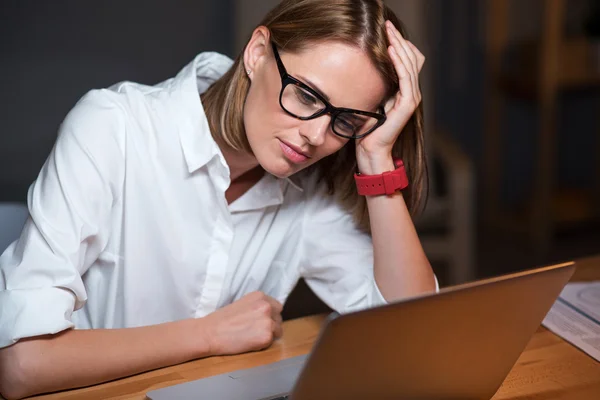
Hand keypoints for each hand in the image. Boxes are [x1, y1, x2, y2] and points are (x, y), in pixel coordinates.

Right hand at [200, 291, 282, 355]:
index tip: (260, 321)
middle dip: (271, 324)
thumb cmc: (222, 320)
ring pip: (277, 330)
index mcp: (260, 296)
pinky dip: (263, 344)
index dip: (269, 315)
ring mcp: (267, 321)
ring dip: (268, 334)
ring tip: (251, 336)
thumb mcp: (242, 303)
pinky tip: (250, 342)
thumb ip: (257, 306)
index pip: (276, 306)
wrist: (209, 333)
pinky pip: (271, 342)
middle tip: (255, 330)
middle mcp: (266, 306)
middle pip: (279, 317)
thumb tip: (270, 313)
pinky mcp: (266, 337)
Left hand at [356, 20, 424, 173]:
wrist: (371, 150)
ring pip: (409, 65)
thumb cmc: (367, 129)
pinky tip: (391, 50)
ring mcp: (411, 98)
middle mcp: (411, 92)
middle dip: (398, 39)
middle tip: (388, 24)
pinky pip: (405, 78)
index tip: (386, 30)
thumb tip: (367, 67)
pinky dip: (399, 63)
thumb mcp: (370, 100)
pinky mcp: (407, 105)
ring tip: (389, 32)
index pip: (407, 60)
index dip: (399, 44)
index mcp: (403, 91)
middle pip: (411, 58)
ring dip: (399, 46)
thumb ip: (375, 86)